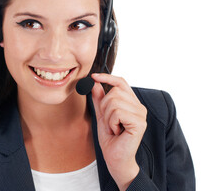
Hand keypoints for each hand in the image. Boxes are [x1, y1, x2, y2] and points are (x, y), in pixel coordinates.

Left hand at [91, 73, 146, 190]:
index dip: (107, 77)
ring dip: (108, 117)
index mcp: (131, 103)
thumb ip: (99, 99)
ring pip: (114, 101)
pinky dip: (112, 123)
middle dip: (104, 106)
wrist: (115, 158)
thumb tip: (95, 82)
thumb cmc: (110, 138)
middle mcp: (139, 106)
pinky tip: (117, 131)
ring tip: (114, 128)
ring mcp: (140, 114)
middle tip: (109, 122)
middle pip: (114, 91)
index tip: (93, 76)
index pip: (121, 82)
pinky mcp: (139, 122)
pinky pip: (117, 112)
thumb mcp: (101, 115)